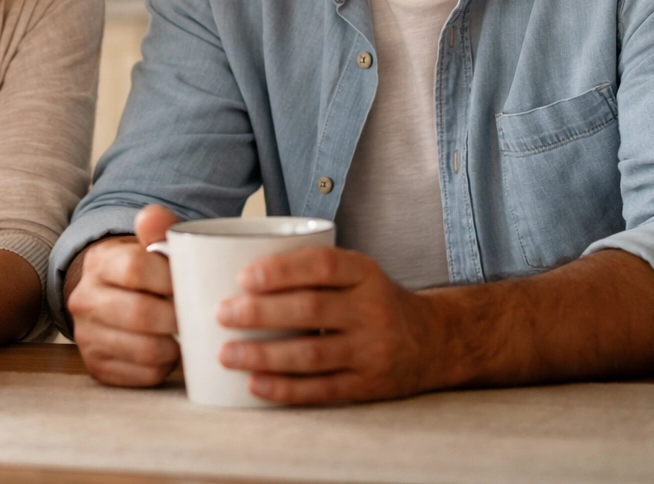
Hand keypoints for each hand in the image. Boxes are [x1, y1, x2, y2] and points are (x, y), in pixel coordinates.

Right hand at [67, 205, 180, 386]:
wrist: (109, 296)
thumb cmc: (144, 270)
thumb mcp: (150, 243)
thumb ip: (159, 227)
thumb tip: (151, 217)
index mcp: (100, 262)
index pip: (135, 268)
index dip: (171, 279)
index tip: (192, 283)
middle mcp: (85, 299)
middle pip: (141, 314)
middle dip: (178, 317)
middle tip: (197, 314)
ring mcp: (87, 336)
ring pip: (145, 350)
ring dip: (176, 346)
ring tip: (185, 334)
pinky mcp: (98, 366)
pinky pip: (143, 376)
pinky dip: (165, 366)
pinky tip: (170, 351)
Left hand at [215, 246, 447, 404]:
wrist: (431, 342)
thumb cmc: (372, 301)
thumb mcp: (357, 273)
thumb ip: (311, 269)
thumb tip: (234, 267)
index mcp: (365, 273)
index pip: (323, 265)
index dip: (281, 270)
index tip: (242, 277)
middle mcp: (372, 310)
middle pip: (311, 310)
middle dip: (261, 313)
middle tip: (222, 313)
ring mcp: (371, 351)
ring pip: (311, 354)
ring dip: (264, 355)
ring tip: (226, 353)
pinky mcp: (367, 386)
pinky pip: (322, 389)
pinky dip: (285, 388)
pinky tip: (254, 384)